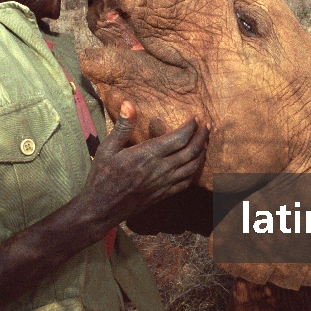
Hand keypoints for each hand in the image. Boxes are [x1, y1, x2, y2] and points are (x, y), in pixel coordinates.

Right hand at [84, 101, 208, 225]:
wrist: (102, 207)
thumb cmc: (102, 176)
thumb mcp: (107, 148)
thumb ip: (122, 127)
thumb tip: (129, 103)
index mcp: (147, 155)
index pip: (178, 138)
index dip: (190, 127)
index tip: (196, 117)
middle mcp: (160, 169)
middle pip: (190, 151)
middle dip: (202, 137)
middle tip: (208, 126)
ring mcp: (164, 184)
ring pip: (192, 167)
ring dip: (202, 153)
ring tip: (206, 142)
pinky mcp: (164, 194)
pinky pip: (186, 182)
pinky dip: (195, 171)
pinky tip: (196, 164)